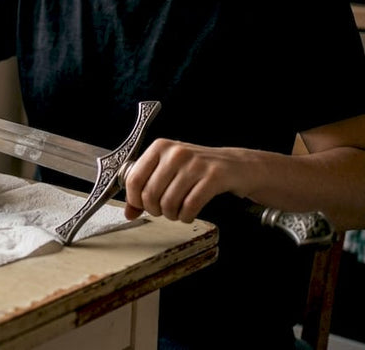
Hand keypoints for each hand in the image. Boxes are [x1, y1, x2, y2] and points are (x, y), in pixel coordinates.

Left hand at [122, 138, 245, 222]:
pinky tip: (189, 213)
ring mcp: (195, 164)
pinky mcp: (213, 177)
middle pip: (150, 194)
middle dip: (154, 210)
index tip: (142, 206)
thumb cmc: (198, 168)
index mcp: (160, 147)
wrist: (236, 165)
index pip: (134, 179)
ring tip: (177, 212)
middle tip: (163, 211)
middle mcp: (176, 152)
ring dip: (171, 215)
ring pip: (169, 203)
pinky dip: (186, 216)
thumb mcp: (169, 171)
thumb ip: (146, 189)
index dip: (135, 199)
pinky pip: (190, 207)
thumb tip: (129, 212)